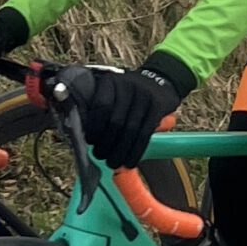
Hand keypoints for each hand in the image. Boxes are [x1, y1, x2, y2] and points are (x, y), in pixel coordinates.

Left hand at [56, 55, 192, 169]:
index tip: (89, 141)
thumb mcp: (113, 93)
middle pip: (115, 121)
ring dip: (120, 152)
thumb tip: (86, 139)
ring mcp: (145, 95)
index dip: (94, 127)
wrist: (160, 81)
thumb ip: (101, 111)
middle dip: (106, 144)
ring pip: (130, 130)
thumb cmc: (129, 95)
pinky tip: (130, 161)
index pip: (101, 107)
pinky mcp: (158, 106)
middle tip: (100, 156)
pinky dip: (136, 151)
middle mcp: (128, 86)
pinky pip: (145, 134)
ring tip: (113, 163)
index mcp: (111, 82)